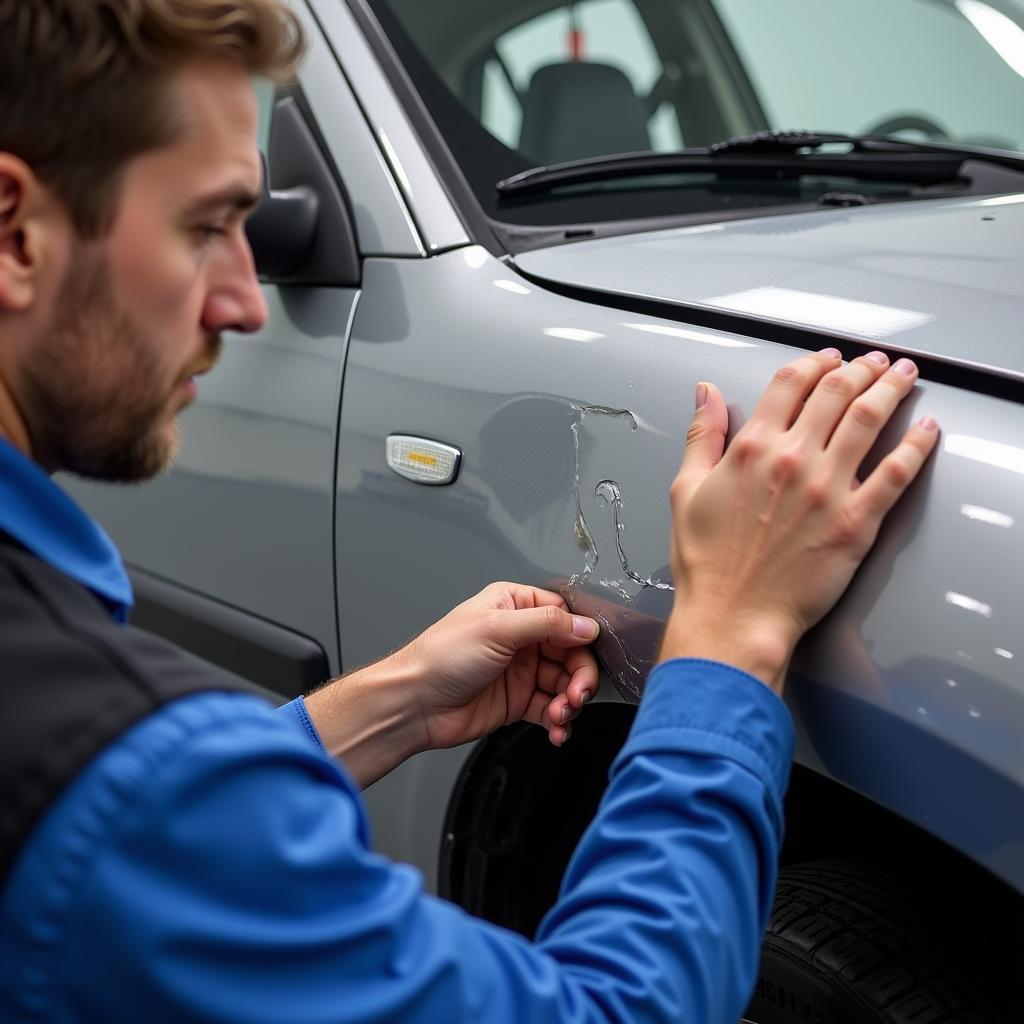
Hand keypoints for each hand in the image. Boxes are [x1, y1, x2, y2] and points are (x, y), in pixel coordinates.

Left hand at [305, 584, 598, 788]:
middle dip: (580, 675)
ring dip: (570, 701)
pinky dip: (560, 721)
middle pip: (571, 652)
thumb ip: (547, 624)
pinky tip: (557, 730)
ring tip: (561, 715)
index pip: (563, 614)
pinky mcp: (518, 701)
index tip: (587, 651)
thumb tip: (586, 625)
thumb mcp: (497, 629)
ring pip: (565, 683)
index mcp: (513, 606)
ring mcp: (521, 670)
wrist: (414, 705)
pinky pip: (551, 709)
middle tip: (577, 694)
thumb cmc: (441, 658)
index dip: (580, 634)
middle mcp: (521, 636)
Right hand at [660, 348, 938, 691]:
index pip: (790, 384)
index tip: (825, 359)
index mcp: (751, 449)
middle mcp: (792, 459)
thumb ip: (702, 436)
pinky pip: (896, 472)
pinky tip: (925, 431)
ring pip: (869, 418)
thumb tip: (706, 394)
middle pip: (836, 391)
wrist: (733, 615)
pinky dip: (916, 445)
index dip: (812, 362)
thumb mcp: (686, 490)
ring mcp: (828, 488)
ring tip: (903, 377)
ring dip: (891, 389)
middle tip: (873, 363)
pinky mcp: (855, 520)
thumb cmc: (708, 564)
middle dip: (859, 368)